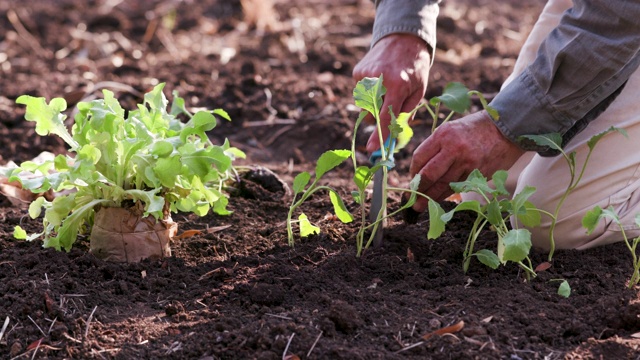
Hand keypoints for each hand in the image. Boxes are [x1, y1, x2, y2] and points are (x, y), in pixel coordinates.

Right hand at [352, 34, 430, 152]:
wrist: (403, 40)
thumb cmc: (414, 69)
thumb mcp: (418, 91)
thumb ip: (406, 113)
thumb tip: (394, 137)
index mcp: (398, 85)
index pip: (385, 116)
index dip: (379, 135)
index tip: (372, 149)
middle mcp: (378, 80)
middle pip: (372, 114)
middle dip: (378, 117)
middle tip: (389, 107)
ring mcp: (365, 75)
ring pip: (364, 106)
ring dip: (373, 105)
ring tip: (386, 88)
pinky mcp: (357, 72)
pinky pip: (359, 94)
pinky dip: (368, 93)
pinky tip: (379, 80)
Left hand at [409, 111, 525, 209]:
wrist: (507, 128)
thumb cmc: (474, 128)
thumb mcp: (451, 129)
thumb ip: (435, 147)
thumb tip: (419, 170)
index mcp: (443, 134)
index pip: (419, 158)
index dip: (412, 172)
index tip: (411, 179)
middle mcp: (454, 149)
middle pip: (429, 175)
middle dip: (417, 190)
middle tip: (410, 200)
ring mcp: (467, 163)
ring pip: (443, 185)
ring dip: (430, 197)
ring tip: (420, 206)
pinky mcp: (478, 174)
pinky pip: (457, 187)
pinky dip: (446, 194)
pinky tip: (438, 199)